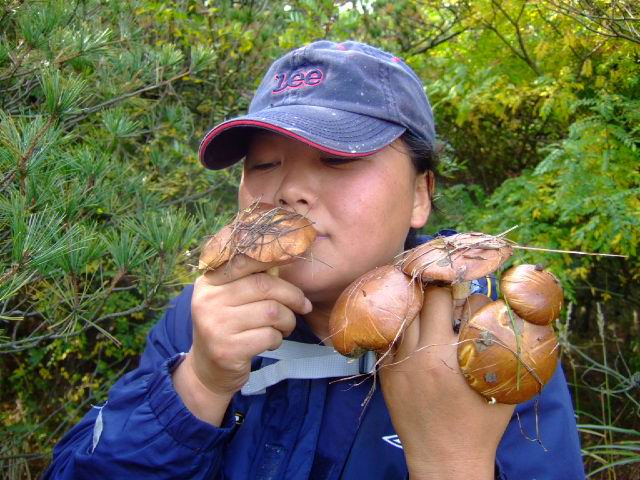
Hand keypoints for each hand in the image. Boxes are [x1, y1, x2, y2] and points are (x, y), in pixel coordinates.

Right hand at [173, 254, 311, 424]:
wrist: (207, 370)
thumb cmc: (227, 326)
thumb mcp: (228, 298)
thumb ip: (249, 279)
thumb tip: (286, 257)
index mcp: (209, 282)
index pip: (244, 260)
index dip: (272, 257)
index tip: (294, 258)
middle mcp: (208, 300)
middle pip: (264, 286)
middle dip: (292, 295)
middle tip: (303, 305)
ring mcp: (216, 326)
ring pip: (272, 312)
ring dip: (287, 320)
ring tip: (284, 326)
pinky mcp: (228, 350)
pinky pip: (270, 336)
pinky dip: (278, 338)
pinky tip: (271, 341)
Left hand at [379, 288, 514, 479]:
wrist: (445, 460)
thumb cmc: (482, 425)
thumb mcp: (505, 387)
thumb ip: (511, 349)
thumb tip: (516, 314)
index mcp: (451, 356)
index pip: (460, 302)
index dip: (470, 295)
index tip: (472, 296)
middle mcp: (420, 354)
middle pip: (426, 299)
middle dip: (440, 292)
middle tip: (450, 293)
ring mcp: (398, 362)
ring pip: (403, 313)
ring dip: (418, 306)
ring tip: (430, 305)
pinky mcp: (385, 372)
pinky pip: (390, 336)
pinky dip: (402, 327)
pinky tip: (414, 328)